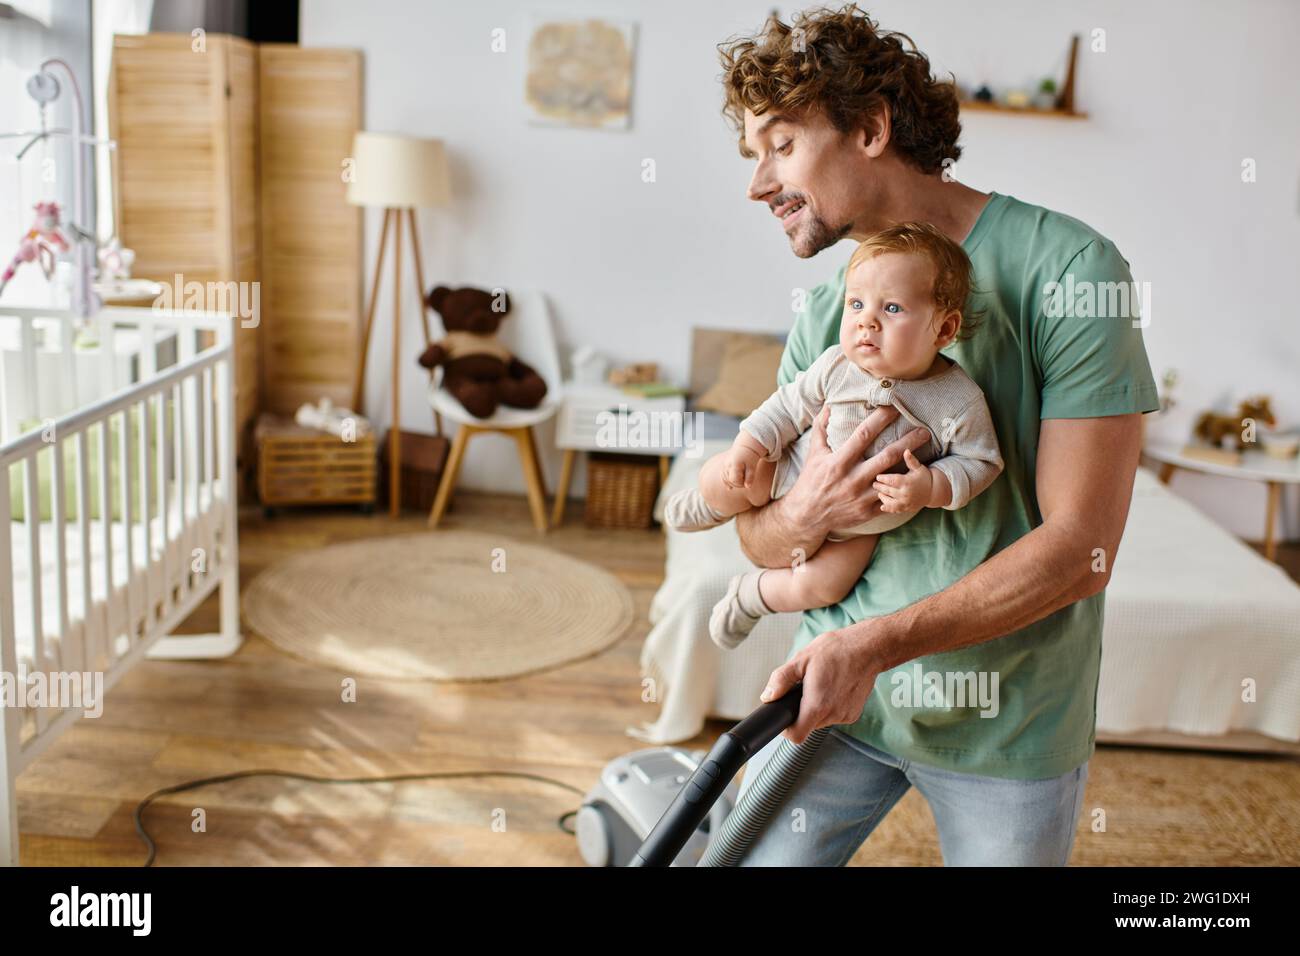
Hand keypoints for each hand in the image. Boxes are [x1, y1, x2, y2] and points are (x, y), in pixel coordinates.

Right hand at [721, 445, 760, 489]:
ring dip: (733, 483)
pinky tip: (729, 489)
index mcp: (734, 465)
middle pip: (730, 481)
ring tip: (742, 479)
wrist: (746, 447)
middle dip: (738, 484)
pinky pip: (723, 477)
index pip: (735, 480)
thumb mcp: (752, 467)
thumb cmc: (750, 458)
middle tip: (746, 481)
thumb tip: (748, 487)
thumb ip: (750, 477)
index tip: (748, 482)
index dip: (741, 484)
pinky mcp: (724, 467)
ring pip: (726, 480)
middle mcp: (727, 465)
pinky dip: (727, 482)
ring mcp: (724, 466)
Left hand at [759, 623, 883, 743]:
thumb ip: (781, 680)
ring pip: (821, 720)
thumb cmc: (836, 650)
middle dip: (802, 711)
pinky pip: (835, 715)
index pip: (797, 736)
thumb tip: (767, 696)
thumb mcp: (801, 660)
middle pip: (808, 726)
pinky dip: (830, 705)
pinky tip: (833, 688)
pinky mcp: (854, 714)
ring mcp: (845, 715)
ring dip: (816, 707)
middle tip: (804, 689)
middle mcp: (833, 715)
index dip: (786, 729)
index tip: (784, 716)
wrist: (868, 648)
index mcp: (817, 705)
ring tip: (821, 685)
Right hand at [781, 406, 929, 533]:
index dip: (880, 419)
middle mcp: (852, 479)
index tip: (895, 407)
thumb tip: (829, 406)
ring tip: (927, 456)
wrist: (807, 516)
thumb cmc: (811, 480)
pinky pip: (890, 500)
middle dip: (908, 442)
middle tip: (925, 432)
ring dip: (910, 468)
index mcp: (839, 462)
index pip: (863, 435)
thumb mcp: (813, 453)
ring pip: (893, 480)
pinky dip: (902, 491)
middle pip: (887, 456)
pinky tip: (915, 482)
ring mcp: (861, 497)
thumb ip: (821, 428)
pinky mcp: (867, 512)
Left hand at [873, 449, 931, 512]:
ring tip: (878, 492)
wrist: (933, 492)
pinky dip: (887, 508)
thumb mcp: (918, 467)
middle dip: (879, 487)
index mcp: (907, 482)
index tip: (877, 476)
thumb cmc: (923, 477)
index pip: (891, 480)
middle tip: (874, 483)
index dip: (883, 478)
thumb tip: (906, 450)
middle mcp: (905, 493)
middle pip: (887, 490)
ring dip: (882, 496)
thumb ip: (911, 460)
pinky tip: (882, 506)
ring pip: (888, 501)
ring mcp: (905, 502)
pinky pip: (894, 510)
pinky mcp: (905, 509)